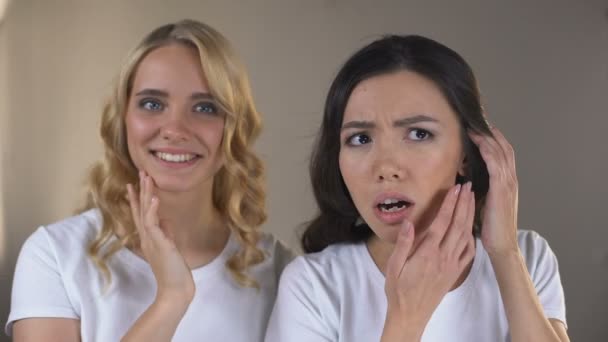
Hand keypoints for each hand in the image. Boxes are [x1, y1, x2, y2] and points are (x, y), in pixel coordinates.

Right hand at [126, 171, 194, 304]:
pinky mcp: (159, 244)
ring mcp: (151, 240)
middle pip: (140, 209)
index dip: (137, 198)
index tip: (134, 183)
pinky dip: (153, 210)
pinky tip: (154, 199)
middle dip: (140, 189)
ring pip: (145, 212)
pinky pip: (152, 224)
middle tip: (140, 172)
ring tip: (146, 177)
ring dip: (146, 194)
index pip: (141, 214)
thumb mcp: (170, 247)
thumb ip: (166, 232)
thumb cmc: (173, 271)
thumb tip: (166, 220)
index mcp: (149, 237)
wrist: (175, 290)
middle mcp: (147, 237)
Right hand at [381, 183, 474, 340]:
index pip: (442, 223)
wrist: (411, 315)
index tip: (455, 189)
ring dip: (470, 216)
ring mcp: (452, 266)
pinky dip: (472, 237)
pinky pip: (468, 252)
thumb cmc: (398, 291)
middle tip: (468, 187)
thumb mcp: (393, 267)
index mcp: (427, 254)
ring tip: (472, 200)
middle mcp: (443, 258)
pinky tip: (472, 228)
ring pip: (465, 236)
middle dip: (464, 204)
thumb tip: (409, 223)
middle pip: (458, 225)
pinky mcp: (455, 273)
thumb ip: (403, 244)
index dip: (450, 204)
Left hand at [469, 127, 518, 254]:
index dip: (494, 139)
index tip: (480, 128)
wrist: (502, 245)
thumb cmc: (491, 226)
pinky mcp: (501, 189)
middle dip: (491, 133)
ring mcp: (508, 183)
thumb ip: (479, 188)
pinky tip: (478, 141)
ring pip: (500, 151)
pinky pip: (495, 163)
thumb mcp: (485, 202)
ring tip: (474, 126)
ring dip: (487, 137)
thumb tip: (464, 177)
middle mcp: (510, 179)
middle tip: (476, 120)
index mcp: (507, 182)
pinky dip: (487, 149)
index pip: (503, 153)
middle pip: (504, 147)